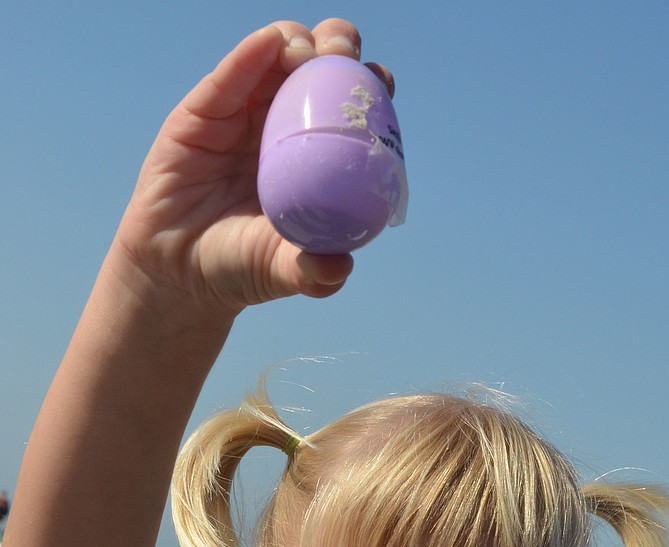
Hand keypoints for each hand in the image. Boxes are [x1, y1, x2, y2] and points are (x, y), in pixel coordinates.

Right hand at [113, 20, 392, 316]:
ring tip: (308, 54)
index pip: (351, 110)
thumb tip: (339, 267)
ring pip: (276, 57)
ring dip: (300, 42)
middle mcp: (284, 127)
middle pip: (320, 69)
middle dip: (340, 49)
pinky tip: (271, 43)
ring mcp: (244, 114)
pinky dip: (252, 53)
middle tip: (343, 58)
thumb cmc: (240, 267)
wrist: (179, 272)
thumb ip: (313, 273)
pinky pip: (230, 75)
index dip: (370, 89)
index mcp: (315, 157)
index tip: (381, 85)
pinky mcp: (204, 111)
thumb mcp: (283, 271)